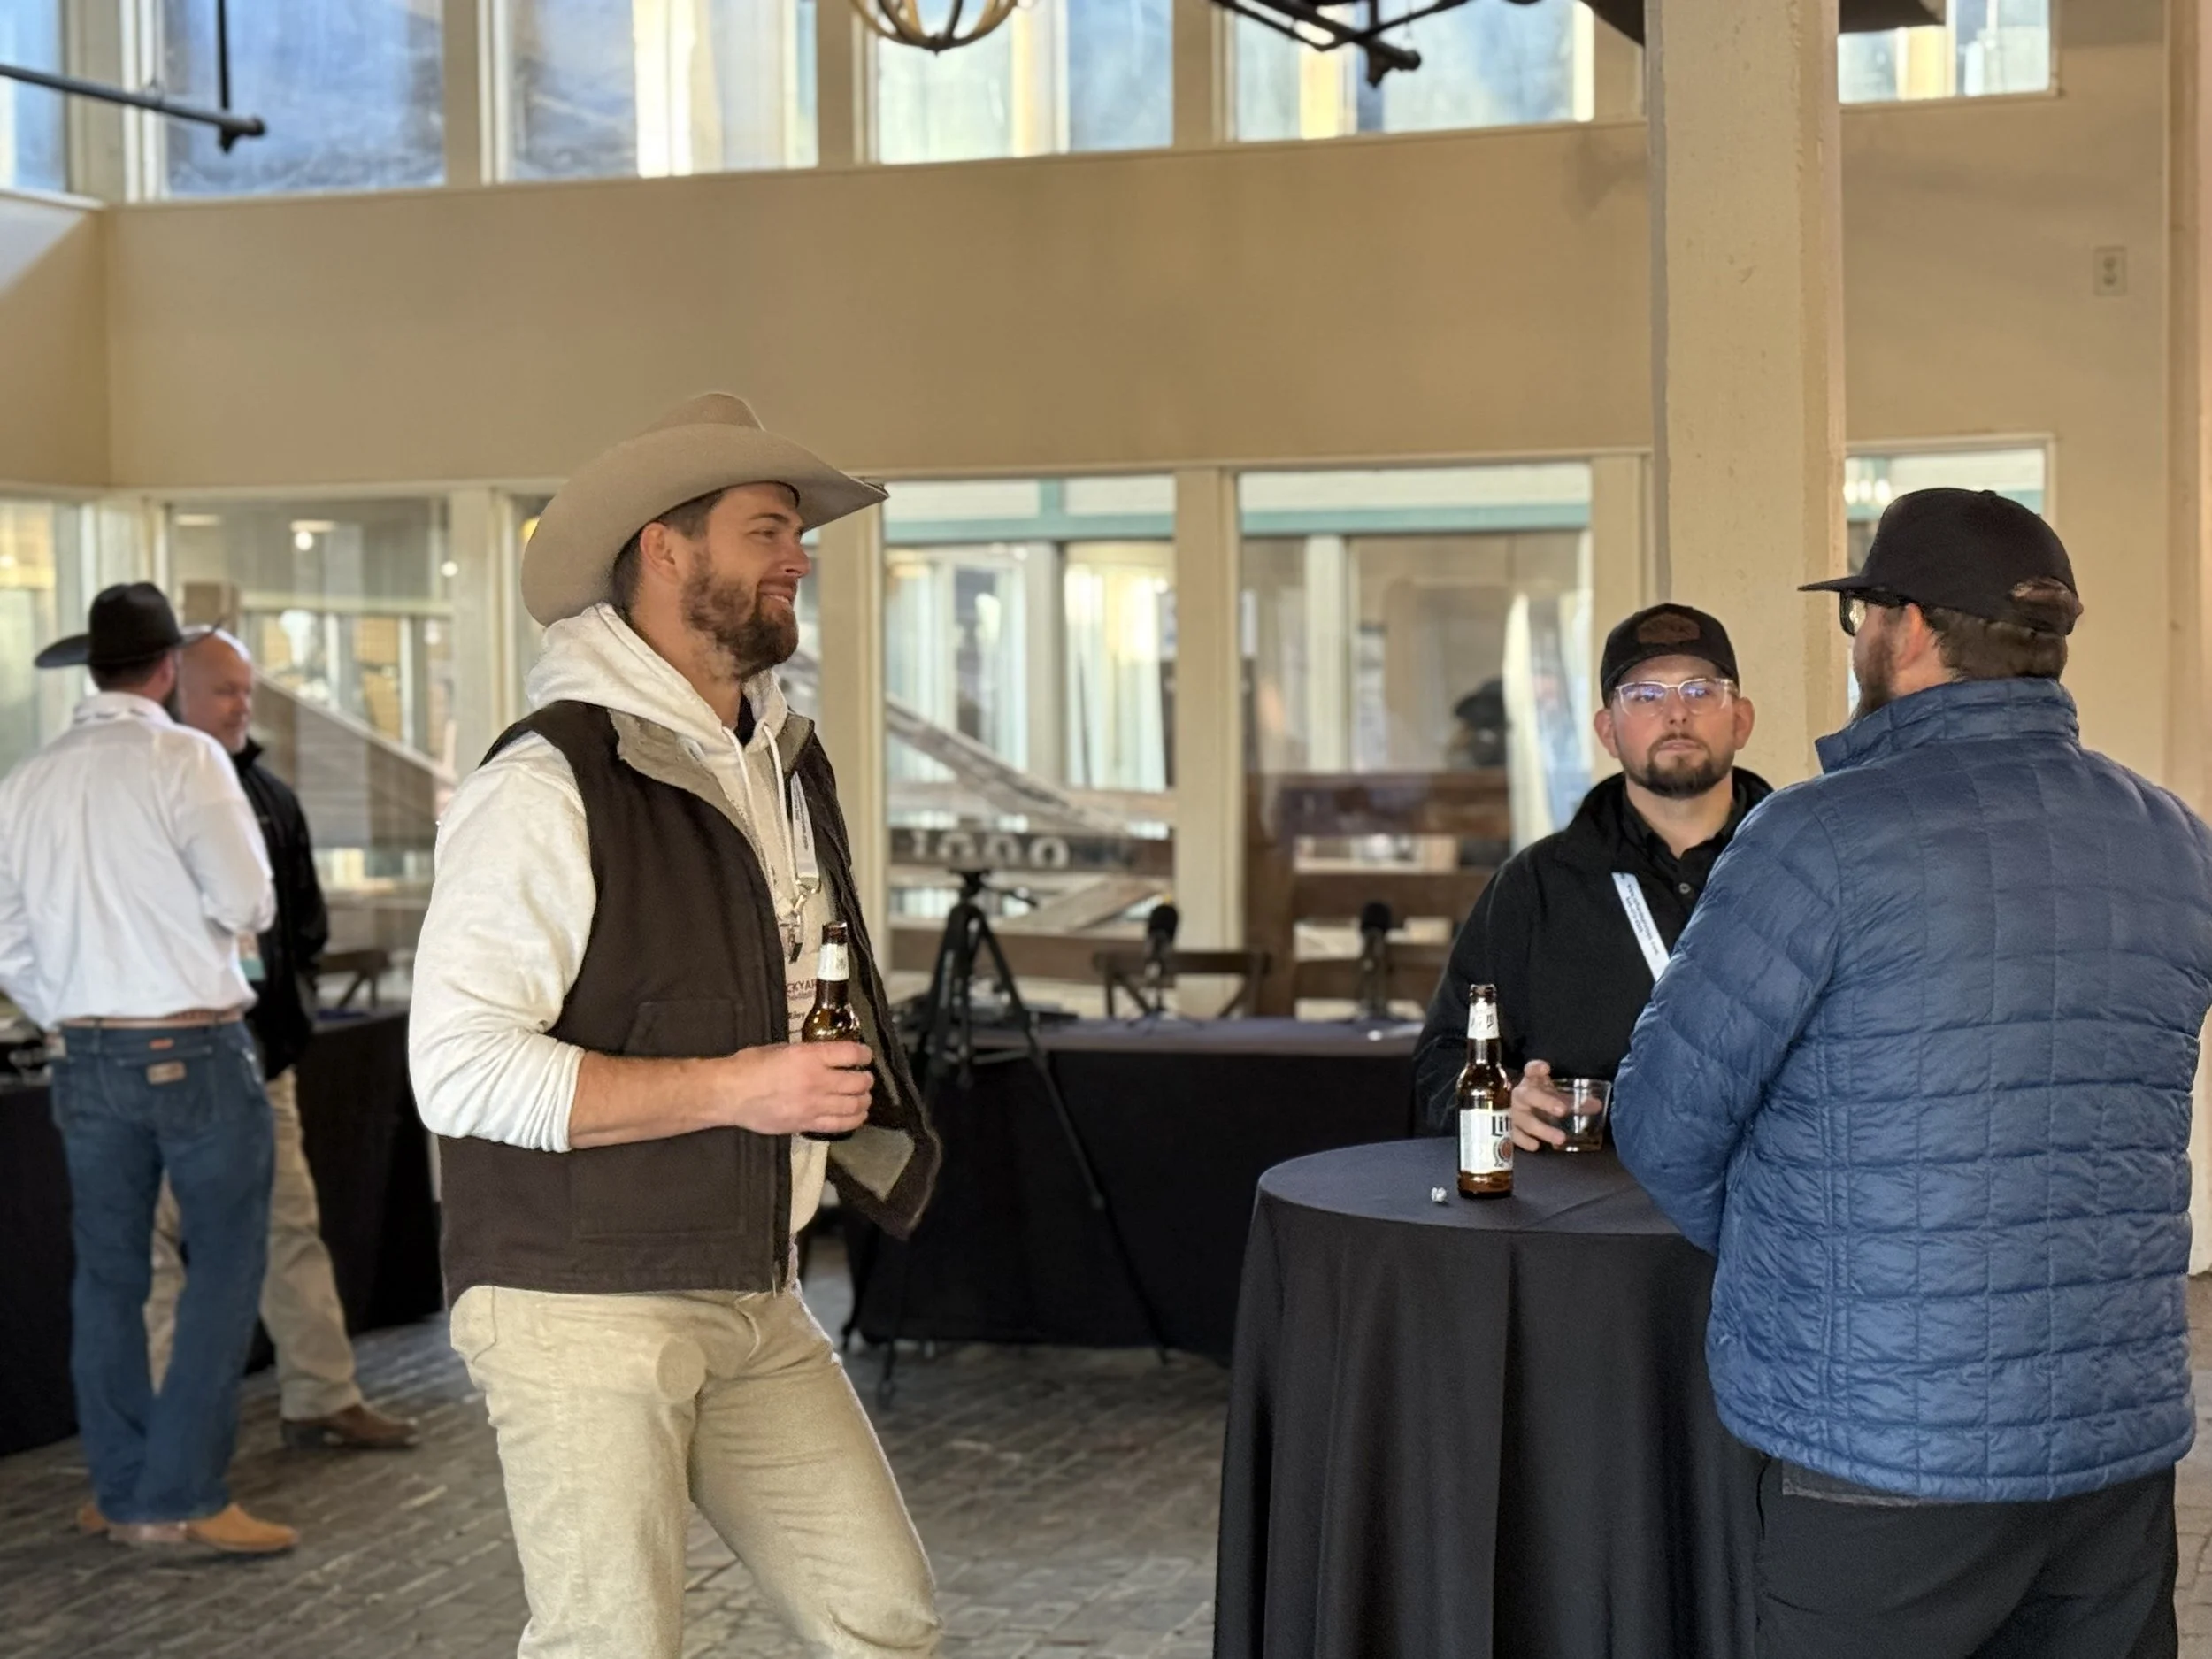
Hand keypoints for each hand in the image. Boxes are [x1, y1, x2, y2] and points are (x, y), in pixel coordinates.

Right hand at [716, 1042, 873, 1138]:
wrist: (730, 1094)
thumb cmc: (750, 1066)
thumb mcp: (781, 1048)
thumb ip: (807, 1053)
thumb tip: (825, 1057)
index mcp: (809, 1057)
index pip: (851, 1054)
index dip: (864, 1055)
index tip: (865, 1056)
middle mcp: (816, 1081)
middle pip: (857, 1082)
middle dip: (866, 1079)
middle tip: (865, 1078)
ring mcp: (813, 1106)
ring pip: (854, 1106)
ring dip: (863, 1100)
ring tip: (863, 1097)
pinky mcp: (806, 1124)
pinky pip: (839, 1125)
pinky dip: (853, 1120)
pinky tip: (856, 1115)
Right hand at [1509, 1059, 1567, 1151]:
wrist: (1519, 1112)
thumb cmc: (1540, 1100)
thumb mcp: (1556, 1097)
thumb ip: (1574, 1102)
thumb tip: (1597, 1105)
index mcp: (1531, 1082)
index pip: (1530, 1070)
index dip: (1536, 1068)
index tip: (1546, 1068)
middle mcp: (1520, 1095)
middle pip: (1529, 1095)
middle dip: (1545, 1102)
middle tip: (1562, 1110)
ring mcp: (1513, 1111)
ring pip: (1523, 1119)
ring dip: (1541, 1128)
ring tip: (1560, 1138)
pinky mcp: (1509, 1128)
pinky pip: (1514, 1135)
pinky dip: (1524, 1140)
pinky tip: (1536, 1146)